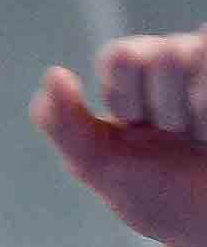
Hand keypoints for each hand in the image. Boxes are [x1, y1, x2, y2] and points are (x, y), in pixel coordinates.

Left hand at [39, 28, 206, 246]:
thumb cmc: (160, 193)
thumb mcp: (99, 165)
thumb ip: (63, 123)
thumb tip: (54, 73)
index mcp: (132, 77)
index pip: (121, 56)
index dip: (126, 97)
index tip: (135, 126)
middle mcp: (175, 62)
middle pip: (163, 54)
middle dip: (166, 108)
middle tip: (174, 135)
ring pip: (193, 54)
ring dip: (197, 110)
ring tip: (200, 137)